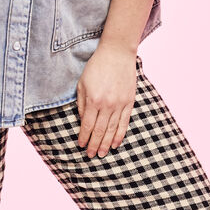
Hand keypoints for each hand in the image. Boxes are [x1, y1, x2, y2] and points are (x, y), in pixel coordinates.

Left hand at [76, 43, 136, 157]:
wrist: (117, 53)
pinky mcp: (129, 102)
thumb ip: (81, 103)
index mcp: (93, 100)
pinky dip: (120, 135)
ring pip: (112, 130)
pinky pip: (124, 123)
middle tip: (91, 155)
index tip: (81, 145)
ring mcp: (119, 104)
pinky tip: (116, 143)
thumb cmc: (97, 66)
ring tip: (102, 153)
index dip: (84, 137)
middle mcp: (107, 105)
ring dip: (107, 144)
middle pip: (100, 131)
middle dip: (94, 145)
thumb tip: (83, 121)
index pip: (87, 125)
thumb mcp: (82, 82)